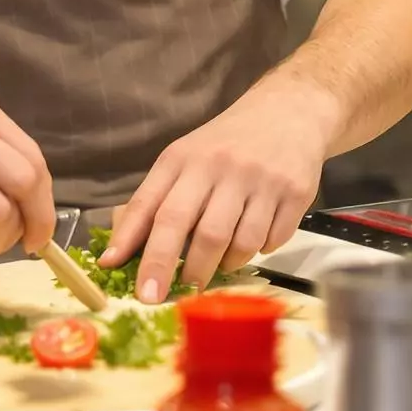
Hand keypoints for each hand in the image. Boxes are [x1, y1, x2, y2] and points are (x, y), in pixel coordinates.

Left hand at [99, 80, 334, 303]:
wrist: (286, 112)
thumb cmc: (224, 144)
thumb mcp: (183, 159)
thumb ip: (155, 202)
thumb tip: (118, 254)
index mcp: (182, 158)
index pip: (151, 205)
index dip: (133, 243)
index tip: (120, 275)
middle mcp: (219, 166)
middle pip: (195, 229)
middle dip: (173, 268)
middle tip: (161, 298)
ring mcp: (259, 180)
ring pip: (236, 243)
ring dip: (221, 266)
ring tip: (215, 267)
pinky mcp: (293, 193)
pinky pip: (271, 241)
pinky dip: (258, 252)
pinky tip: (252, 240)